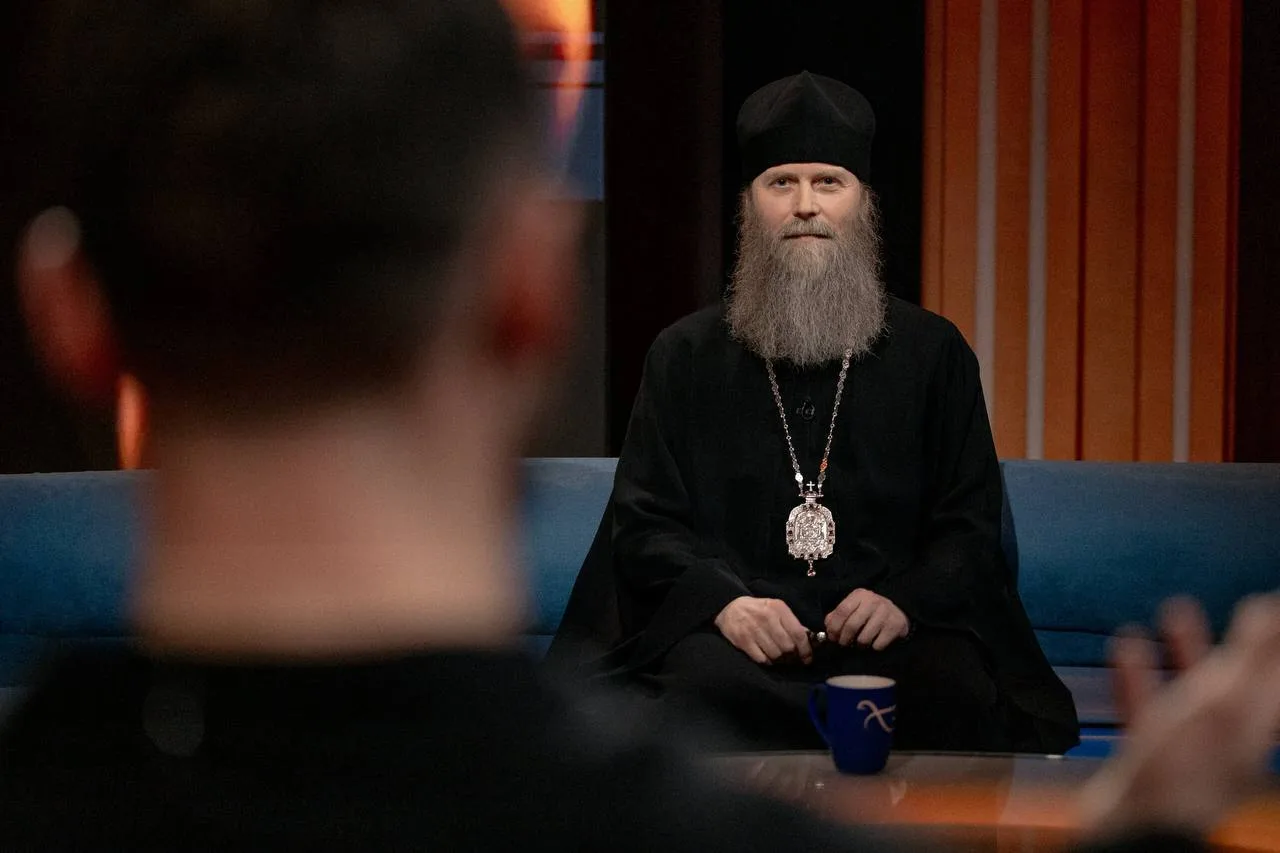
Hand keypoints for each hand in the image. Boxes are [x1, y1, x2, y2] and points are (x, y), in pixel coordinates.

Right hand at [714, 596, 812, 664]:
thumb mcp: (776, 609)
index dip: (805, 649)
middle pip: (788, 647)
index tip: (807, 658)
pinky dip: (767, 661)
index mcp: (778, 609)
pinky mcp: (743, 641)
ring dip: (779, 659)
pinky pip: (762, 659)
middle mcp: (767, 618)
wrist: (730, 607)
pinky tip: (766, 656)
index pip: (798, 633)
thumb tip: (808, 638)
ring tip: (778, 656)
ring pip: (776, 654)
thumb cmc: (758, 610)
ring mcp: (754, 630)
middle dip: (792, 656)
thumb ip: (791, 622)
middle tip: (791, 658)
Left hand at [824, 588, 909, 649]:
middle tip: (843, 643)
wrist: (897, 610)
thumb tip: (828, 628)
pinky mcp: (895, 625)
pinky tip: (874, 642)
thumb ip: (838, 615)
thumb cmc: (869, 611)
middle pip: (852, 625)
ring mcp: (885, 613)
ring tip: (860, 642)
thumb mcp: (854, 606)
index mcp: (859, 595)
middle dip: (844, 639)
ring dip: (859, 645)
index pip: (842, 611)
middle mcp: (873, 602)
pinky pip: (878, 645)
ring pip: (864, 638)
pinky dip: (873, 647)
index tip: (832, 637)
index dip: (834, 627)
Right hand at [1079, 594, 1279, 838]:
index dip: (1272, 639)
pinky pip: (1150, 703)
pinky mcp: (1150, 750)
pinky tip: (1127, 651)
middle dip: (1231, 638)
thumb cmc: (1184, 767)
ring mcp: (1189, 743)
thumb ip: (1252, 655)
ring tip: (1169, 613)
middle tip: (1236, 604)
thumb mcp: (1226, 701)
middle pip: (1237, 677)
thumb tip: (1273, 607)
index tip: (1266, 603)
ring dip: (1183, 649)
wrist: (1134, 821)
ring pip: (1192, 686)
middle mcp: (1228, 732)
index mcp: (1255, 720)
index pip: (1275, 672)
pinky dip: (1140, 674)